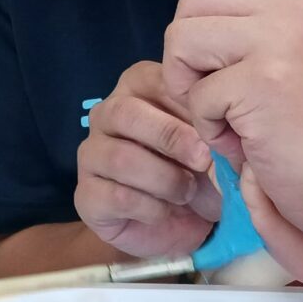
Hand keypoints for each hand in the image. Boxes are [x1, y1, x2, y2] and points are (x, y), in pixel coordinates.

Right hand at [74, 61, 221, 256]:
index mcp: (137, 88)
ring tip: (188, 192)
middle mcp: (107, 115)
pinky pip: (116, 197)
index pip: (151, 80)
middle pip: (125, 113)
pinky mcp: (87, 195)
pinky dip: (150, 208)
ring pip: (119, 158)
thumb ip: (209, 121)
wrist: (190, 222)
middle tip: (203, 159)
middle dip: (170, 137)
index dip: (186, 105)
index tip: (215, 127)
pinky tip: (167, 211)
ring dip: (164, 179)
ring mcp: (92, 154)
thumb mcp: (214, 140)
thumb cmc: (202, 168)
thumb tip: (214, 118)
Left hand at [163, 0, 302, 242]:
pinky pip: (198, 97)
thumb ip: (244, 23)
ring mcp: (277, 42)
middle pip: (185, 14)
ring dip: (196, 96)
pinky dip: (213, 131)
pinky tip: (252, 143)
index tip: (231, 85)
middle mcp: (287, 10)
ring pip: (181, 46)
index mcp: (292, 2)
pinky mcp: (263, 80)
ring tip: (238, 123)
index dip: (196, 47)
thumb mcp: (278, 64)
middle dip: (185, 66)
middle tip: (223, 105)